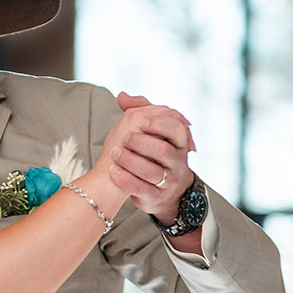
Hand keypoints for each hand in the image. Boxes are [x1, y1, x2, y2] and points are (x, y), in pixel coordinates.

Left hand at [108, 92, 195, 220]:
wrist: (161, 190)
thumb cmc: (154, 157)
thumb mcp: (153, 134)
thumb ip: (140, 112)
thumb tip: (121, 96)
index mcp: (179, 144)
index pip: (177, 129)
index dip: (160, 124)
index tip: (141, 121)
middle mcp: (177, 162)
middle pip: (164, 150)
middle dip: (142, 143)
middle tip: (124, 138)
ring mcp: (169, 181)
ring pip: (153, 171)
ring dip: (131, 161)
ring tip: (114, 153)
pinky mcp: (156, 197)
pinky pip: (142, 189)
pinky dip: (126, 180)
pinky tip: (113, 171)